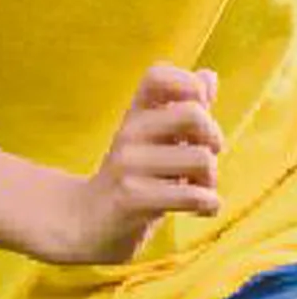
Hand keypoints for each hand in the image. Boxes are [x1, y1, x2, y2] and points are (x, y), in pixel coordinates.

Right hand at [46, 62, 224, 266]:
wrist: (84, 223)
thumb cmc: (130, 179)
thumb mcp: (155, 139)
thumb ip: (183, 108)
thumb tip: (208, 75)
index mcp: (135, 115)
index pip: (158, 75)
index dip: (189, 85)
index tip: (198, 111)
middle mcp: (129, 133)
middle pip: (193, 114)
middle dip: (214, 139)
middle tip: (204, 158)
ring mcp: (128, 165)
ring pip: (202, 159)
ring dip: (211, 180)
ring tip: (197, 189)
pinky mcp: (132, 197)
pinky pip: (193, 196)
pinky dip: (208, 205)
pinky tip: (198, 210)